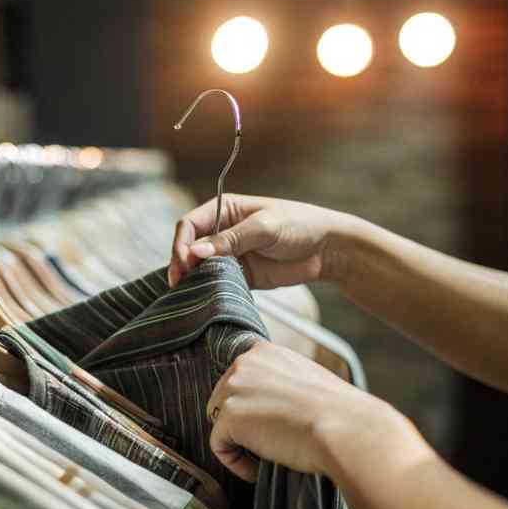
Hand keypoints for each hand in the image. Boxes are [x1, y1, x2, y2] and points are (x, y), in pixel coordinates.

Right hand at [168, 194, 359, 288]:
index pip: (189, 225)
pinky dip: (209, 291)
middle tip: (180, 283)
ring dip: (193, 280)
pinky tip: (205, 298)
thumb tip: (196, 253)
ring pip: (200, 268)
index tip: (184, 262)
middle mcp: (222, 232)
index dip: (181, 243)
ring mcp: (230, 255)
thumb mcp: (264, 228)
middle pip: (189, 248)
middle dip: (182, 264)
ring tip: (188, 293)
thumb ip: (230, 240)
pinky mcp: (240, 275)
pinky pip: (217, 284)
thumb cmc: (299, 225)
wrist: (328, 249)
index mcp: (224, 210)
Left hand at [208, 342, 412, 481]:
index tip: (271, 425)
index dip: (252, 407)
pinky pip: (219, 447)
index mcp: (264, 351)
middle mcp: (243, 363)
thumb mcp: (307, 381)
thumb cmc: (337, 412)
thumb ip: (280, 384)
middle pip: (223, 400)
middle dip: (242, 424)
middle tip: (270, 444)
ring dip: (240, 443)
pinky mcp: (228, 415)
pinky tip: (258, 470)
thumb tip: (268, 406)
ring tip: (268, 456)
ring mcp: (233, 388)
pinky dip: (236, 463)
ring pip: (220, 423)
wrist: (345, 428)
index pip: (241, 381)